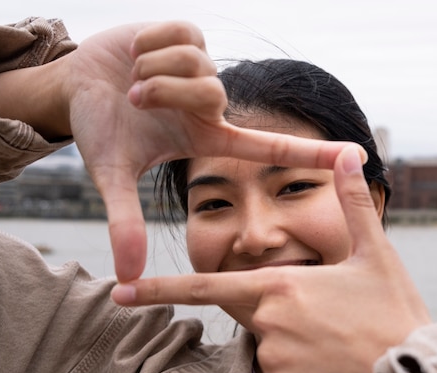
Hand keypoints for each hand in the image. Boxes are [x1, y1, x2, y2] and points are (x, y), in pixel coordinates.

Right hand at [59, 22, 352, 280]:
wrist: (78, 88)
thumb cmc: (102, 131)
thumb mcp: (113, 176)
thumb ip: (125, 223)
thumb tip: (126, 275)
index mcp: (206, 138)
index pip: (270, 148)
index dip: (312, 153)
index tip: (357, 157)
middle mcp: (212, 105)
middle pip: (214, 92)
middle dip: (164, 92)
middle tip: (134, 100)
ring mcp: (203, 69)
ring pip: (197, 62)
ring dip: (152, 70)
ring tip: (133, 81)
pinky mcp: (189, 35)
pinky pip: (181, 33)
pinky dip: (150, 42)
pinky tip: (138, 52)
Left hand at [111, 145, 430, 372]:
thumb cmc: (395, 314)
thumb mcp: (376, 255)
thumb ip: (353, 204)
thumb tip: (348, 154)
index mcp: (282, 285)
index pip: (208, 288)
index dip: (159, 291)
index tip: (120, 293)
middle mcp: (269, 321)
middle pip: (253, 319)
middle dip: (281, 320)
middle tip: (327, 326)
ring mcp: (274, 362)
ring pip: (270, 354)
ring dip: (296, 352)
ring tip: (338, 350)